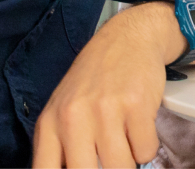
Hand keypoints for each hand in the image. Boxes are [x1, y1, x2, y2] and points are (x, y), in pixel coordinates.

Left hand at [31, 1, 182, 167]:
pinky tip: (140, 129)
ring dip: (128, 160)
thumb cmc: (93, 81)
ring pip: (120, 167)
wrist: (126, 39)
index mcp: (48, 124)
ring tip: (126, 142)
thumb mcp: (62, 110)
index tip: (88, 165)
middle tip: (109, 159)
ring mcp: (105, 111)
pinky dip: (146, 147)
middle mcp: (72, 118)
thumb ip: (59, 146)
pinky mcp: (137, 106)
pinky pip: (145, 151)